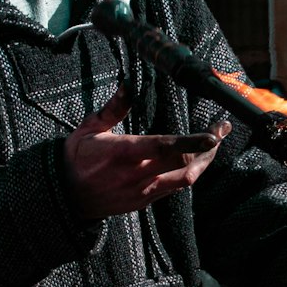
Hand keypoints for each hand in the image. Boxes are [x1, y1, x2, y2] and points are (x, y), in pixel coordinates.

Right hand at [64, 88, 231, 219]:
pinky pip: (174, 188)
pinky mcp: (144, 202)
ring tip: (214, 146)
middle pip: (185, 163)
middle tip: (222, 129)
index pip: (166, 147)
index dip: (192, 142)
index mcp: (125, 152)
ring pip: (185, 179)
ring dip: (204, 162)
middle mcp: (138, 174)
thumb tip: (128, 84)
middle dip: (209, 147)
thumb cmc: (77, 158)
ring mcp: (143, 191)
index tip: (213, 135)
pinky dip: (188, 173)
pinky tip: (194, 161)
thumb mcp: (89, 128)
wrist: (64, 196)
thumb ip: (114, 108)